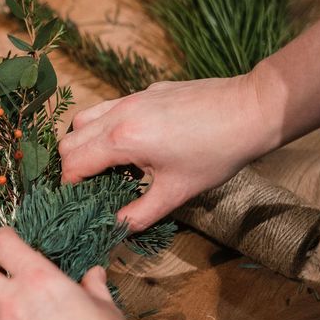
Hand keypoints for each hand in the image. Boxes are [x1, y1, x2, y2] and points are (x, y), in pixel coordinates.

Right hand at [58, 75, 277, 230]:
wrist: (250, 110)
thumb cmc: (216, 153)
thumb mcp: (177, 192)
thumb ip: (140, 213)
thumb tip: (116, 227)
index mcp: (122, 140)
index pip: (73, 164)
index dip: (70, 187)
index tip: (83, 201)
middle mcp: (118, 115)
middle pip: (69, 140)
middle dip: (73, 166)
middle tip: (94, 186)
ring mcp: (131, 98)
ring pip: (84, 119)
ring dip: (85, 143)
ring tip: (109, 164)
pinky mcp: (145, 91)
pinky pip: (109, 108)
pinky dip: (105, 127)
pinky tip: (134, 144)